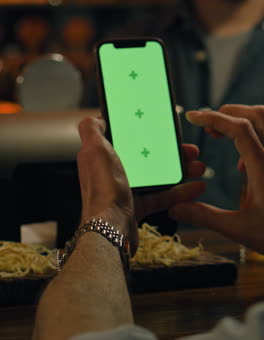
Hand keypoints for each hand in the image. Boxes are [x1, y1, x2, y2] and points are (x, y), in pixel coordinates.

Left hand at [77, 117, 205, 255]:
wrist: (109, 229)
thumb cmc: (102, 189)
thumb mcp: (95, 150)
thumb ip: (91, 130)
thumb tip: (95, 118)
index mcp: (104, 155)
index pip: (128, 138)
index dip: (147, 132)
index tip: (166, 129)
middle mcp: (113, 171)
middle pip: (147, 155)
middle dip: (171, 152)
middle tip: (190, 150)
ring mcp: (126, 189)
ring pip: (158, 175)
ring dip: (180, 171)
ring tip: (198, 167)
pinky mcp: (137, 206)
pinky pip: (162, 196)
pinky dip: (180, 192)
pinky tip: (196, 188)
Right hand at [169, 108, 263, 252]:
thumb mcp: (240, 229)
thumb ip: (206, 216)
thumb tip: (177, 208)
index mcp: (263, 167)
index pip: (238, 128)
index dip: (213, 118)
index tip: (193, 117)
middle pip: (256, 115)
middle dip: (229, 113)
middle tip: (208, 127)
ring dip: (244, 121)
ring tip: (224, 136)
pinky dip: (255, 136)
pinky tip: (244, 162)